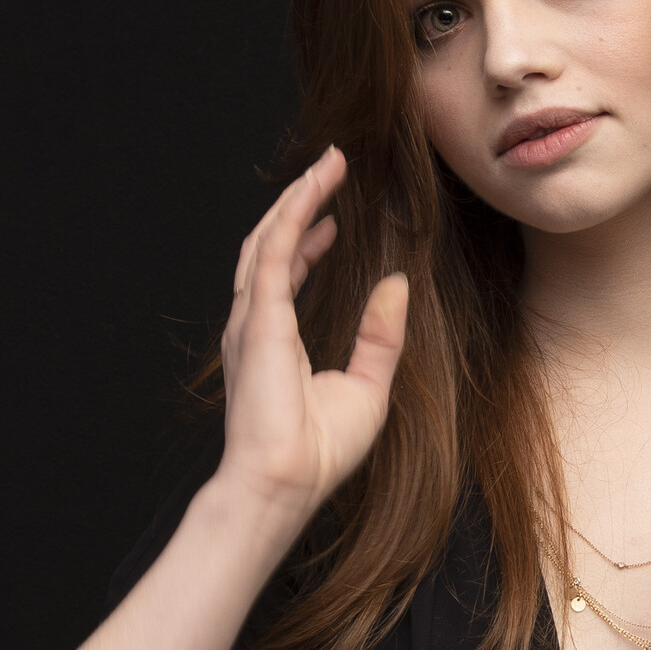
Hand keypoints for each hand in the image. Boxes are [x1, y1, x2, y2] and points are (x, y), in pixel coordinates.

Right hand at [213, 145, 408, 526]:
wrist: (285, 484)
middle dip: (298, 203)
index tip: (332, 216)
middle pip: (270, 245)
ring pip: (268, 238)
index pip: (285, 274)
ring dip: (296, 197)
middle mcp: (255, 325)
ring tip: (327, 165)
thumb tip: (397, 284)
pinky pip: (275, 249)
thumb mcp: (366, 387)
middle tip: (329, 167)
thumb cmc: (319, 453)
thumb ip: (380, 336)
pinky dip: (295, 213)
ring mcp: (252, 319)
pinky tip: (318, 189)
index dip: (307, 240)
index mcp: (274, 342)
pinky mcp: (260, 318)